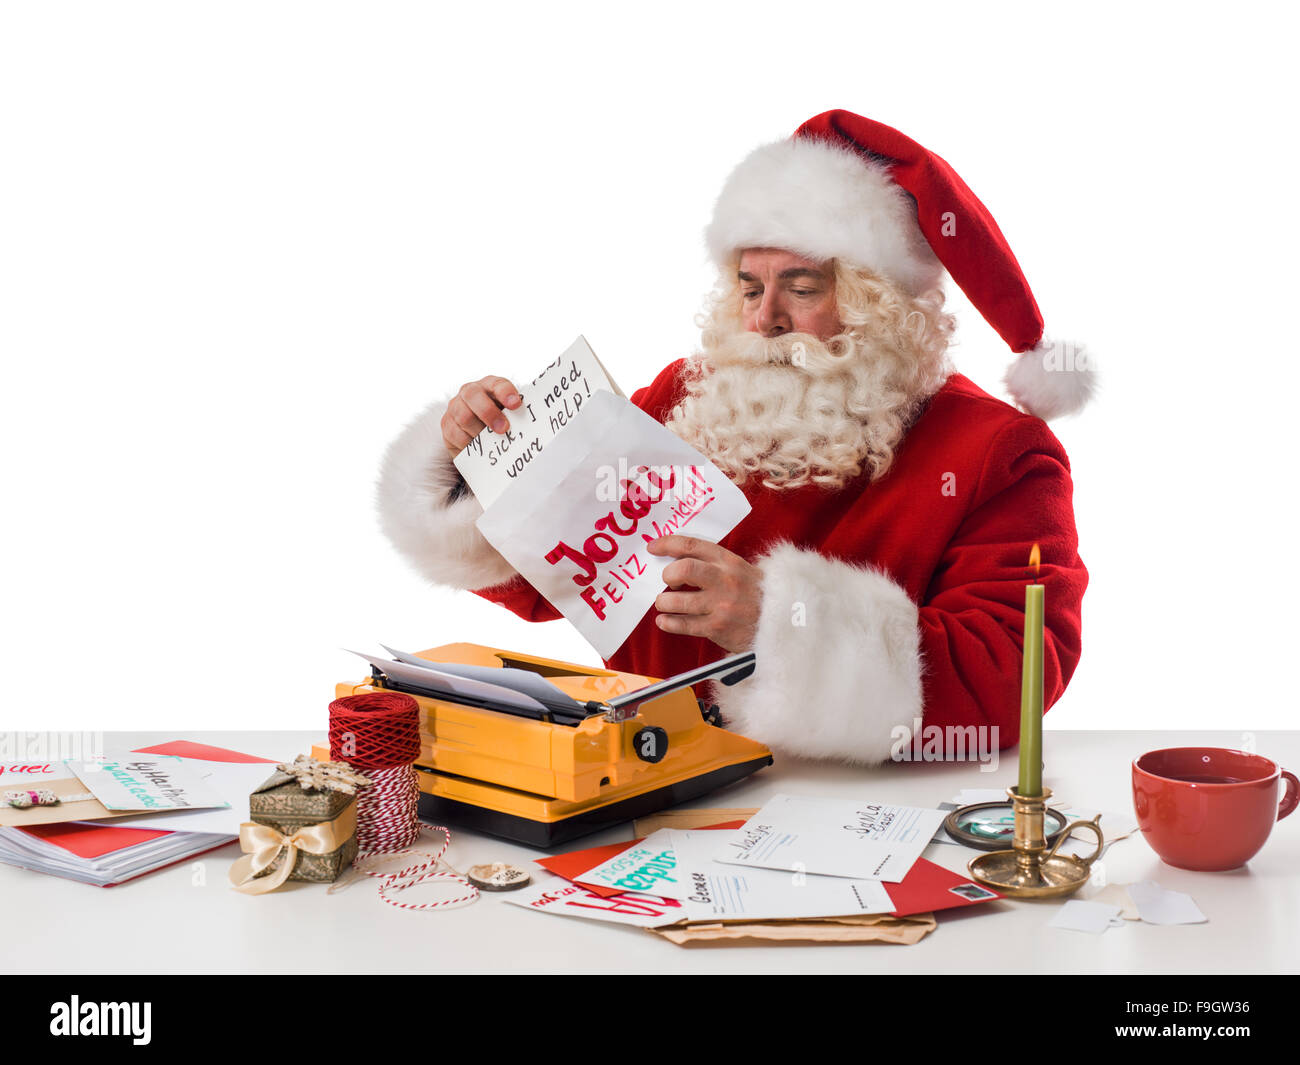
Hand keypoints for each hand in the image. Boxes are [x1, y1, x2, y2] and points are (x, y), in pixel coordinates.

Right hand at [442, 376, 522, 456]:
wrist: (476, 432)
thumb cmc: (499, 420)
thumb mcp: (509, 414)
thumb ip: (516, 415)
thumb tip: (529, 426)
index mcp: (490, 385)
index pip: (498, 384)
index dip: (506, 393)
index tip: (516, 405)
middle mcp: (470, 391)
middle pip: (473, 396)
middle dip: (489, 413)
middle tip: (503, 429)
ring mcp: (455, 406)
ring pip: (463, 416)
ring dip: (479, 431)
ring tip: (491, 441)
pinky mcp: (447, 424)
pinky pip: (455, 434)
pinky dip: (468, 442)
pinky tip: (478, 446)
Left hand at [646, 535, 762, 651]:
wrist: (782, 621)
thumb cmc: (754, 594)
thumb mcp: (739, 569)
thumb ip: (712, 562)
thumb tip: (675, 558)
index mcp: (729, 561)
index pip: (692, 545)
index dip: (667, 544)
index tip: (653, 547)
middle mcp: (725, 580)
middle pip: (683, 569)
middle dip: (667, 575)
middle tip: (667, 581)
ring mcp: (721, 605)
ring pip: (677, 601)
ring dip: (663, 602)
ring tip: (664, 603)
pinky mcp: (718, 628)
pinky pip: (683, 625)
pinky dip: (668, 623)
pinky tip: (664, 621)